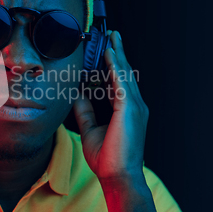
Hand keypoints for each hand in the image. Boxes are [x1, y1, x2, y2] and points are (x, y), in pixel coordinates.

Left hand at [73, 30, 148, 179]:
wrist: (117, 176)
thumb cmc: (107, 157)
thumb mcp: (90, 129)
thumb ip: (85, 110)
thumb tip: (76, 93)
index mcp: (126, 110)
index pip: (118, 81)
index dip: (112, 64)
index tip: (105, 50)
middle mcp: (134, 105)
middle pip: (124, 73)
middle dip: (117, 53)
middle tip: (112, 35)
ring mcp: (135, 107)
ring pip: (124, 74)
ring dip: (117, 54)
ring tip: (111, 38)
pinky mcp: (130, 110)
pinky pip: (122, 82)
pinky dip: (115, 67)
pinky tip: (109, 54)